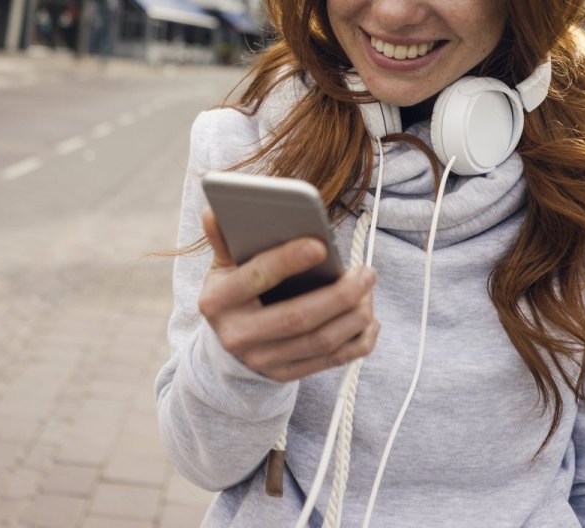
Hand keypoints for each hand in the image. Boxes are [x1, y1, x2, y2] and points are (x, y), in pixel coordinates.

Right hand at [197, 207, 379, 382]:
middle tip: (366, 274)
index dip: (288, 261)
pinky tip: (370, 320)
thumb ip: (225, 238)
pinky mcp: (285, 375)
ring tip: (369, 292)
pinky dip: (357, 343)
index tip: (321, 245)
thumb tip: (215, 210)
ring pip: (319, 342)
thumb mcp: (224, 265)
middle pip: (296, 318)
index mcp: (218, 301)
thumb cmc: (234, 291)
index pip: (256, 277)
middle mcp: (237, 335)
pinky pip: (330, 361)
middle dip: (338, 296)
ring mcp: (262, 360)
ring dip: (353, 317)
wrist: (229, 341)